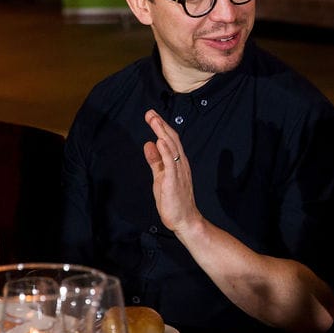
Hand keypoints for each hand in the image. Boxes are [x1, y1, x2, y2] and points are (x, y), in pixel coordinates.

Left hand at [143, 109, 202, 233]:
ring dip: (162, 133)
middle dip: (160, 125)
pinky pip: (170, 163)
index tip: (151, 116)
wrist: (184, 219)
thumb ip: (155, 161)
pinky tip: (160, 141)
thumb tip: (148, 144)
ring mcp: (179, 172)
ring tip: (154, 120)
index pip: (169, 140)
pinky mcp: (174, 181)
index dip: (161, 127)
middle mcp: (180, 164)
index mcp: (177, 162)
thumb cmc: (173, 200)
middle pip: (171, 140)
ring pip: (171, 148)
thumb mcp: (160, 176)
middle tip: (150, 113)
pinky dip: (166, 151)